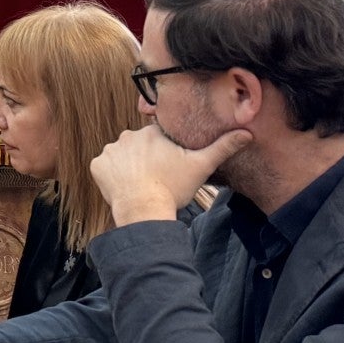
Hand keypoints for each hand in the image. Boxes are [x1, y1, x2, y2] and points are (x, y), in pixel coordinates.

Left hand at [91, 123, 252, 226]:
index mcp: (151, 132)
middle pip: (138, 146)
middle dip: (146, 158)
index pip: (157, 137)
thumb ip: (222, 147)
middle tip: (156, 177)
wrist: (144, 209)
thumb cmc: (173, 188)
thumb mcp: (201, 166)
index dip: (164, 151)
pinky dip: (112, 175)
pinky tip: (125, 186)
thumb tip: (246, 132)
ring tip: (141, 183)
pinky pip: (105, 167)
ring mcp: (110, 150)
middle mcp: (127, 136)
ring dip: (128, 166)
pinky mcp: (97, 165)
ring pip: (121, 156)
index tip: (168, 166)